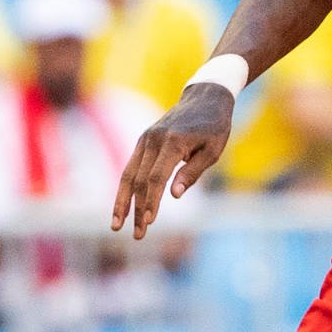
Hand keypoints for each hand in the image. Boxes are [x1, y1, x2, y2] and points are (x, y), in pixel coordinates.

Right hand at [111, 83, 234, 239]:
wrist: (206, 96)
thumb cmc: (215, 126)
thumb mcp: (213, 150)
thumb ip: (193, 172)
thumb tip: (173, 195)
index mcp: (173, 142)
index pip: (157, 177)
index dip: (152, 201)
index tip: (149, 221)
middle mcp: (154, 140)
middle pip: (139, 180)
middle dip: (137, 209)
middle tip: (138, 235)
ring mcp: (146, 139)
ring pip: (128, 175)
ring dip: (122, 202)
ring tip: (117, 226)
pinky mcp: (143, 141)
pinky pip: (130, 167)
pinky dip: (125, 188)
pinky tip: (122, 206)